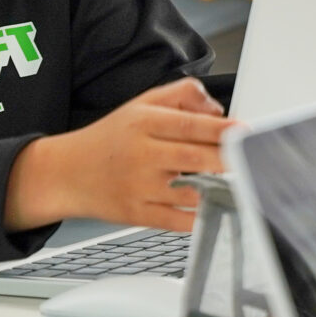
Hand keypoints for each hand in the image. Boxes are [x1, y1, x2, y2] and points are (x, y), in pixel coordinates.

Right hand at [3, 78, 232, 231]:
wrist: (66, 173)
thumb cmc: (110, 139)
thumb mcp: (140, 104)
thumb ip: (181, 96)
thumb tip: (218, 109)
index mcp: (144, 123)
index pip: (192, 125)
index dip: (225, 130)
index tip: (248, 134)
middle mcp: (142, 154)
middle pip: (197, 158)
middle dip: (228, 160)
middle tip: (249, 159)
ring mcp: (139, 187)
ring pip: (192, 191)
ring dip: (218, 189)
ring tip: (234, 183)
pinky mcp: (138, 214)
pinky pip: (179, 220)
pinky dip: (199, 216)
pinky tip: (211, 206)